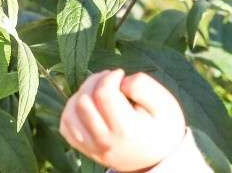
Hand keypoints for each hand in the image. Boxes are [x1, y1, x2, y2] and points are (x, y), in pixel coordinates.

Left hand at [60, 69, 186, 171]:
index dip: (109, 76)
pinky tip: (88, 104)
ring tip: (97, 90)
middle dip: (94, 81)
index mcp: (127, 130)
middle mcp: (106, 142)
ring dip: (80, 94)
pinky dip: (72, 111)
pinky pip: (66, 128)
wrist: (160, 158)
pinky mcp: (86, 150)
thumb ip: (144, 86)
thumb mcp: (165, 104)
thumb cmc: (163, 127)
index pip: (104, 94)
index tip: (120, 74)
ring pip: (69, 114)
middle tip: (109, 78)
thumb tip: (121, 80)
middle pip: (83, 102)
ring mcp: (93, 148)